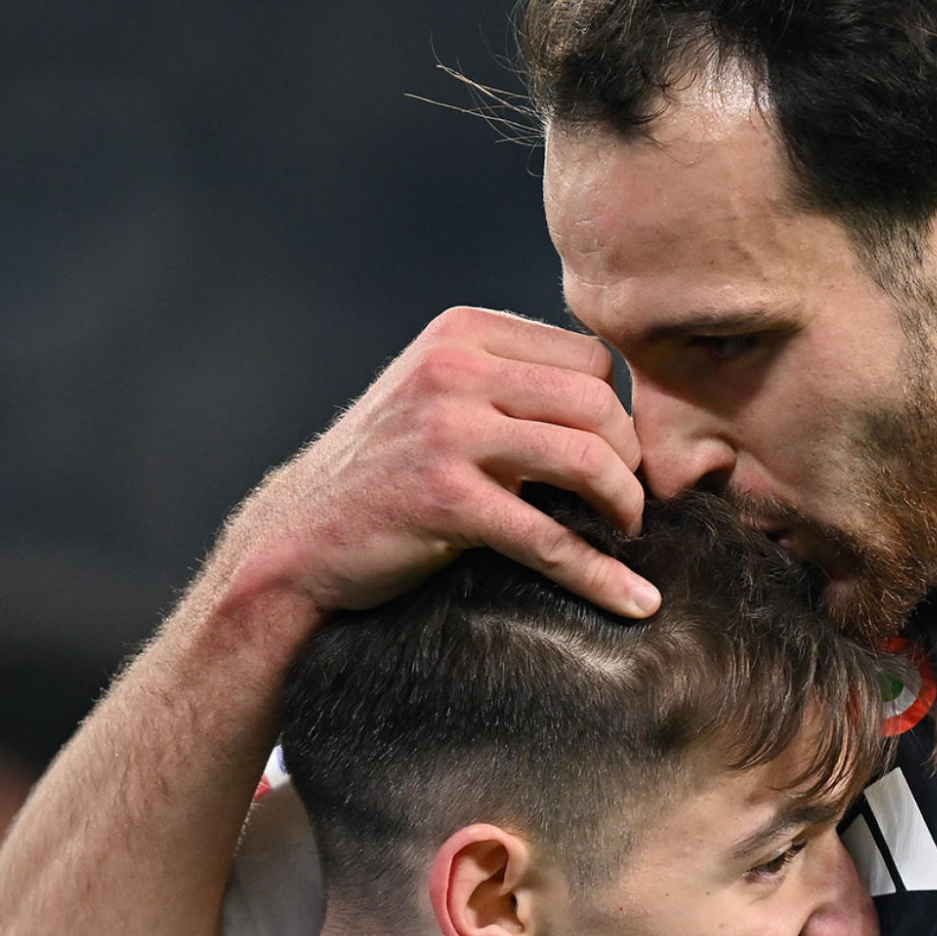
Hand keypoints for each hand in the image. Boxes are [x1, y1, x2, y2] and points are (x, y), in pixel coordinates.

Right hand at [218, 306, 657, 621]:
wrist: (300, 538)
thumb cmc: (386, 473)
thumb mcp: (440, 397)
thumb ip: (511, 385)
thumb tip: (617, 409)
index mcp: (461, 334)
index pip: (589, 357)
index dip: (618, 410)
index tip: (616, 455)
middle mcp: (453, 368)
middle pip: (597, 402)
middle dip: (629, 458)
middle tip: (626, 502)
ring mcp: (446, 431)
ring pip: (585, 458)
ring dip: (624, 505)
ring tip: (625, 532)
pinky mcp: (445, 500)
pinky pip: (550, 539)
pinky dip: (602, 576)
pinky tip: (636, 601)